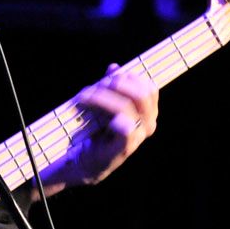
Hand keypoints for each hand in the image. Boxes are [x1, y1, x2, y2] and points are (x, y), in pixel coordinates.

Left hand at [60, 63, 158, 187]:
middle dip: (115, 86)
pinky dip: (115, 120)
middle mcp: (147, 125)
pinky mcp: (122, 150)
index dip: (129, 77)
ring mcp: (136, 138)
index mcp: (147, 112)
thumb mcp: (103, 104)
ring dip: (102, 98)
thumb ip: (110, 85)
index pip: (149, 88)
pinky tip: (102, 117)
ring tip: (83, 97)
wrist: (80, 161)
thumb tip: (114, 67)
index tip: (108, 77)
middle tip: (93, 88)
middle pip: (141, 95)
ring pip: (127, 108)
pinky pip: (126, 130)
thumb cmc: (93, 131)